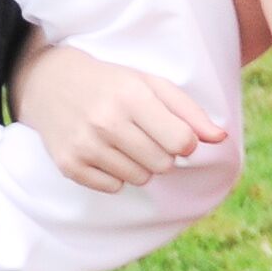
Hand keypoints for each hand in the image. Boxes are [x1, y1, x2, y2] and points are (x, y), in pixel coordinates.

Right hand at [14, 39, 229, 193]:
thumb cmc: (111, 83)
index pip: (181, 142)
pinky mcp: (69, 164)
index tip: (174, 133)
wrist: (50, 83)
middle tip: (144, 135)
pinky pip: (114, 188)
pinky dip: (115, 175)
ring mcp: (86, 145)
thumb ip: (189, 111)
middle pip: (163, 164)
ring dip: (139, 165)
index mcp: (132, 96)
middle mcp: (107, 121)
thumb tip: (221, 139)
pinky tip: (104, 151)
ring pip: (140, 179)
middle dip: (162, 154)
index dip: (185, 142)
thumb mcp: (150, 84)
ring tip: (122, 141)